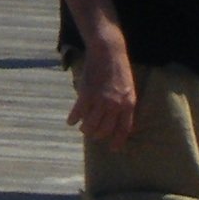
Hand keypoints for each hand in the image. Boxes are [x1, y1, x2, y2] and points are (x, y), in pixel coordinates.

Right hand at [68, 28, 139, 148]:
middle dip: (98, 134)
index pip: (123, 129)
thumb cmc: (119, 68)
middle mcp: (114, 105)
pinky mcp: (86, 94)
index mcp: (128, 104)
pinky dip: (73, 119)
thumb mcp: (128, 88)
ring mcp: (100, 100)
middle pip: (104, 130)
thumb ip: (124, 105)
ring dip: (85, 129)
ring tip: (83, 128)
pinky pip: (78, 113)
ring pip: (90, 125)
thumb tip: (119, 122)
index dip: (117, 141)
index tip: (112, 148)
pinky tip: (70, 121)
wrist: (108, 51)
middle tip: (93, 134)